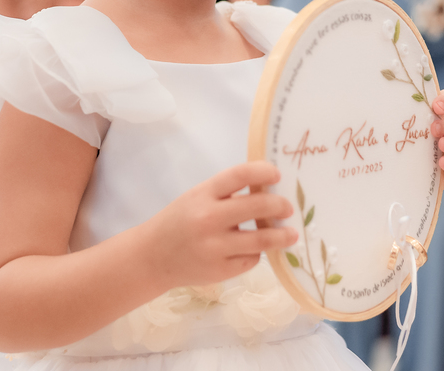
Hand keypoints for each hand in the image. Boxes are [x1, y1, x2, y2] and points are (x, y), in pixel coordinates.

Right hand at [140, 161, 297, 289]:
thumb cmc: (180, 221)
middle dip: (280, 205)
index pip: (239, 175)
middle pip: (257, 206)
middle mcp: (209, 219)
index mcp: (203, 194)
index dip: (263, 172)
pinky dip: (256, 253)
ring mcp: (215, 247)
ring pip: (261, 239)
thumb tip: (268, 189)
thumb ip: (226, 193)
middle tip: (288, 208)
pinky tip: (253, 250)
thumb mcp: (197, 198)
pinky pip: (251, 258)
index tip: (277, 174)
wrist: (153, 257)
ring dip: (282, 235)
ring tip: (291, 234)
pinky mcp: (220, 270)